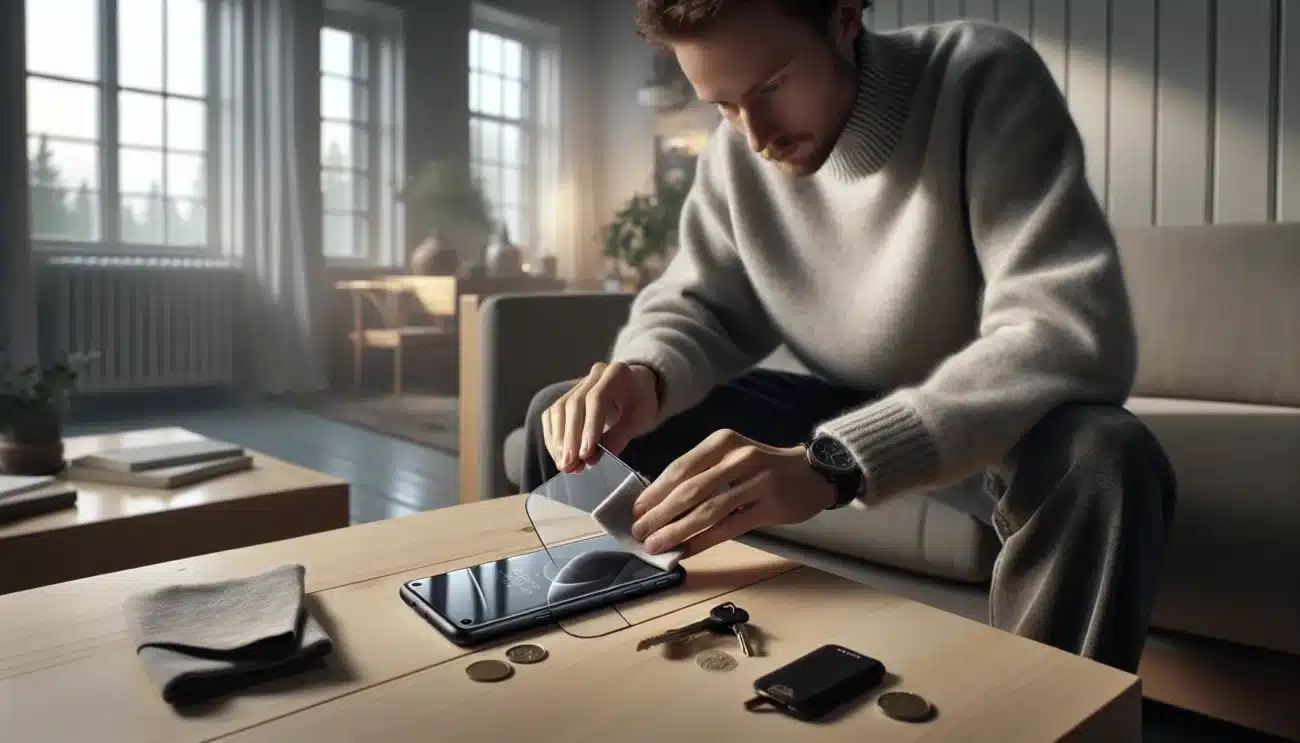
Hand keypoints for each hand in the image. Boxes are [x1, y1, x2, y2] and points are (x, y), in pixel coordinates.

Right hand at [542, 361, 660, 473]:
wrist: (635, 388)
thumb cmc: (639, 403)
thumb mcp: (639, 419)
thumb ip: (619, 436)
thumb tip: (593, 458)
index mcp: (616, 373)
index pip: (597, 399)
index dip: (589, 427)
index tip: (585, 455)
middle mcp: (593, 374)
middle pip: (573, 404)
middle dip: (570, 439)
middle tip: (569, 465)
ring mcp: (577, 384)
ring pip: (559, 410)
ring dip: (559, 441)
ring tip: (564, 465)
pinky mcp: (566, 395)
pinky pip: (552, 415)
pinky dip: (553, 437)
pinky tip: (559, 456)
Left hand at [628, 429, 837, 557]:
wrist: (813, 472)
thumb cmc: (765, 466)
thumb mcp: (733, 456)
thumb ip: (703, 472)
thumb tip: (662, 502)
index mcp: (722, 442)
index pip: (680, 468)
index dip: (655, 491)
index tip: (635, 510)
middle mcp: (738, 457)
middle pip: (690, 489)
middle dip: (660, 513)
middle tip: (639, 531)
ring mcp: (756, 481)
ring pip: (708, 510)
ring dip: (677, 530)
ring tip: (656, 544)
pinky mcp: (770, 506)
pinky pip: (729, 526)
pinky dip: (704, 540)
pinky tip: (686, 551)